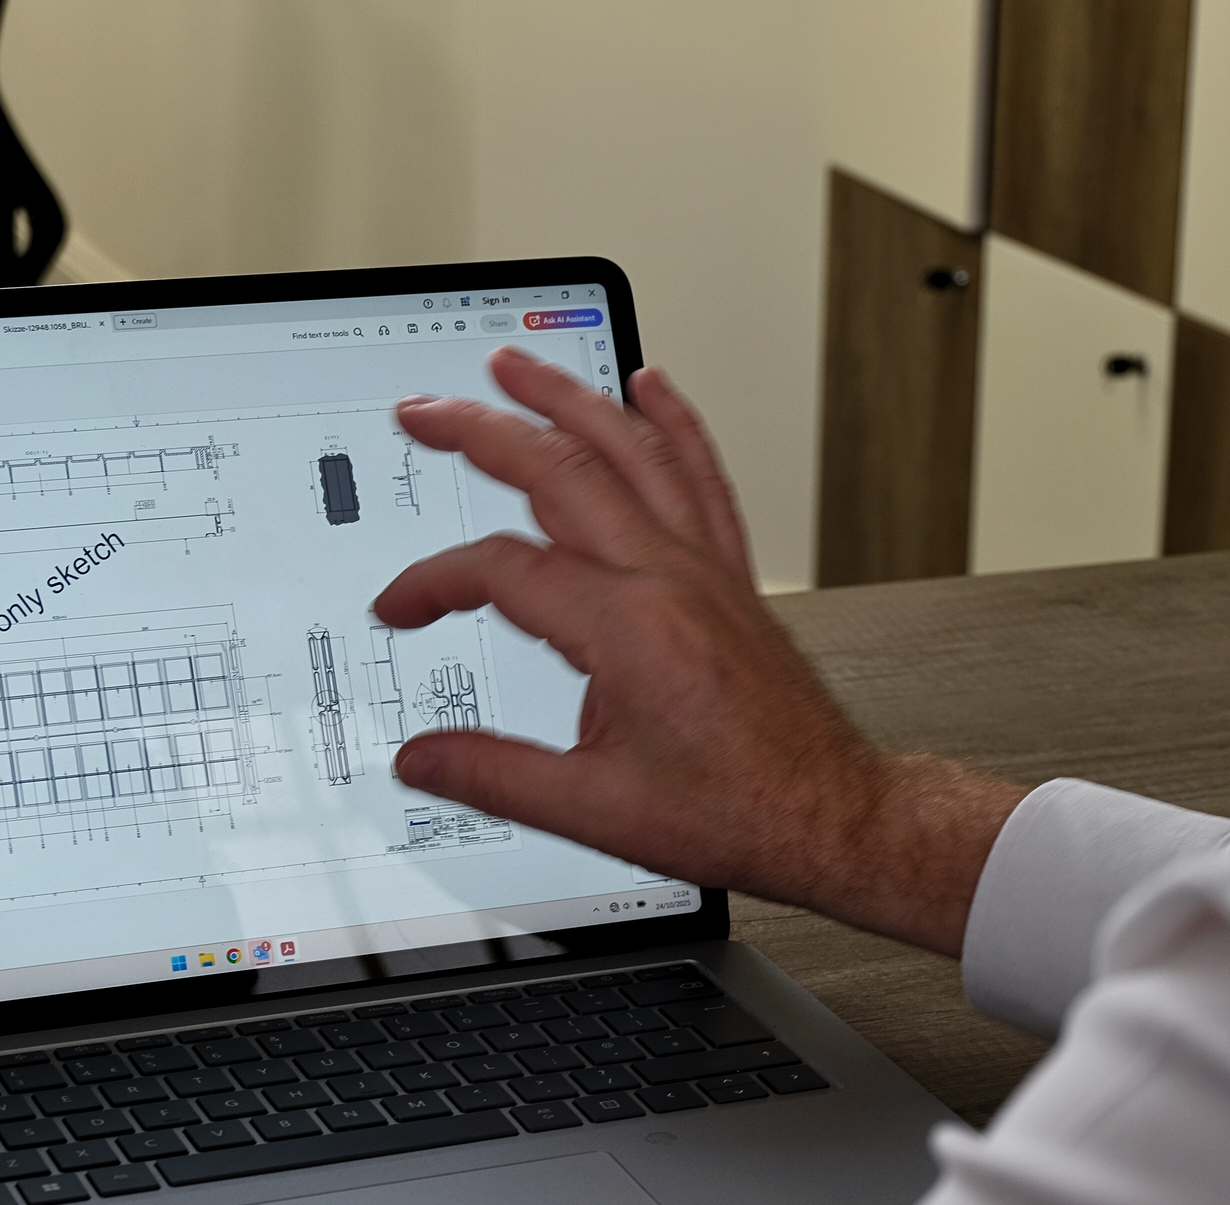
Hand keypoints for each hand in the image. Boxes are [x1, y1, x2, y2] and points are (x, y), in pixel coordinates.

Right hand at [373, 348, 1026, 954]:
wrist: (828, 816)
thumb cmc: (737, 812)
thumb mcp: (594, 813)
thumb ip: (495, 778)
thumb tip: (419, 759)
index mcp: (630, 631)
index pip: (504, 572)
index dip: (436, 582)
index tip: (401, 609)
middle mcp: (671, 581)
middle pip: (563, 473)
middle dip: (482, 431)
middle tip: (425, 411)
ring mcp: (707, 570)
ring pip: (632, 452)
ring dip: (568, 397)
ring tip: (515, 363)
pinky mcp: (733, 577)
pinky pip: (702, 476)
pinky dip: (672, 421)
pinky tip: (649, 384)